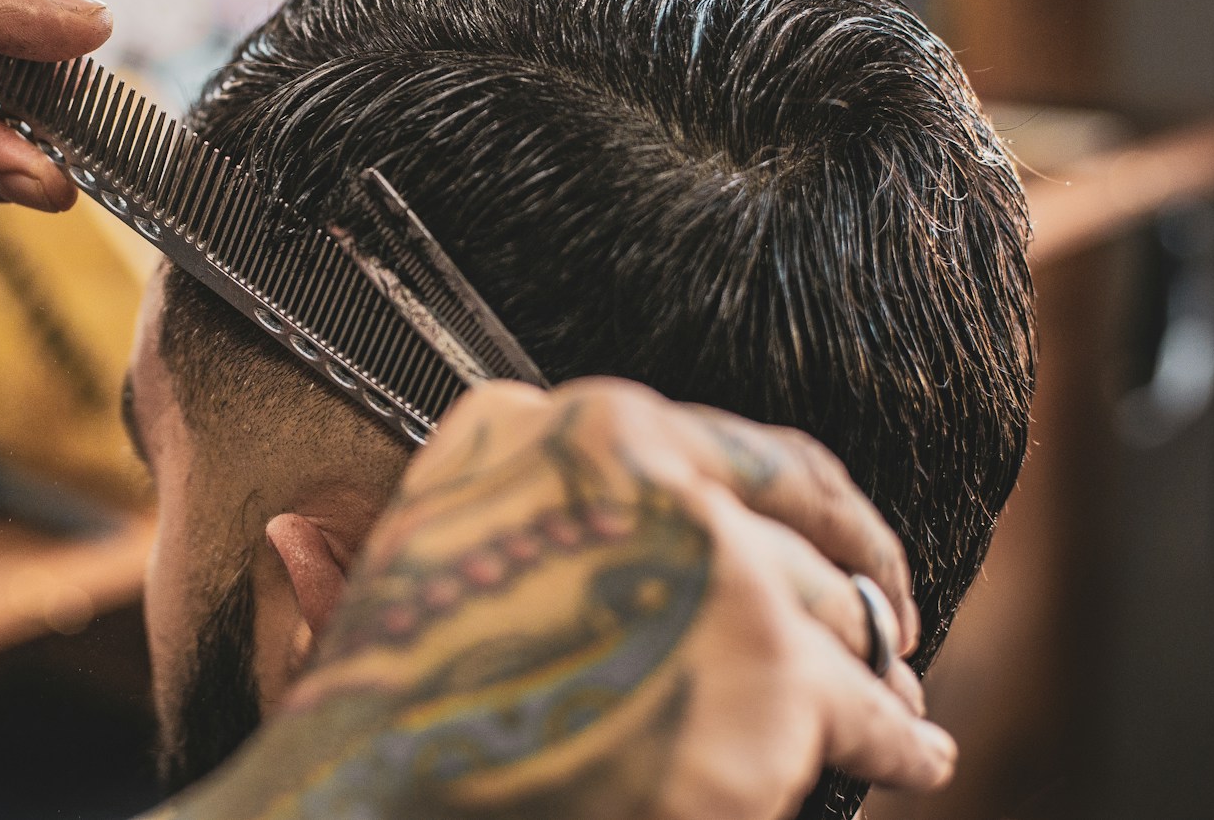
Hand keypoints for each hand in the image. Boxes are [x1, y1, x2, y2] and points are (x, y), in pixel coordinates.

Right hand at [174, 379, 950, 819]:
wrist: (397, 798)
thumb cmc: (386, 708)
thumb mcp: (381, 590)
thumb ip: (379, 548)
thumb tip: (295, 541)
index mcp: (583, 431)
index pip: (753, 451)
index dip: (820, 504)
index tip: (848, 538)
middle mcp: (664, 475)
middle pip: (804, 537)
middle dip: (857, 587)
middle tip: (888, 621)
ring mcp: (725, 573)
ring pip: (843, 625)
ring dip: (879, 671)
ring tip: (903, 703)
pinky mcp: (773, 687)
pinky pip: (871, 717)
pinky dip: (902, 742)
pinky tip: (918, 752)